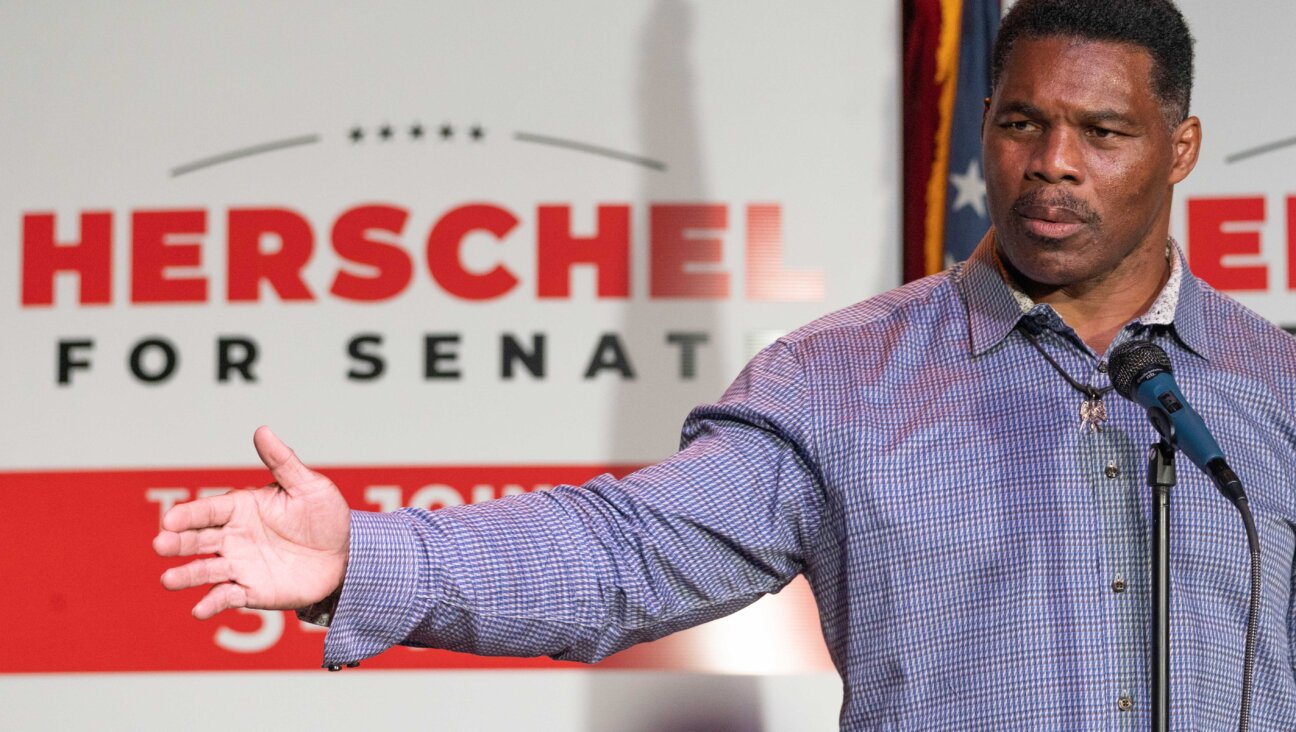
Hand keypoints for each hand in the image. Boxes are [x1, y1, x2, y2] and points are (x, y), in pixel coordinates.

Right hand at [153, 426, 350, 619]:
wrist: (347, 555)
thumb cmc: (325, 516)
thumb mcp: (308, 486)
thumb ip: (282, 462)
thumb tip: (262, 430)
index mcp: (242, 508)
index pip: (209, 510)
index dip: (189, 515)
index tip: (170, 520)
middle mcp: (234, 537)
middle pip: (198, 539)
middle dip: (177, 543)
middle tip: (160, 546)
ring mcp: (240, 565)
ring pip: (205, 570)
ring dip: (186, 575)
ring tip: (168, 580)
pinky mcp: (251, 591)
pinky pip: (226, 597)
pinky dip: (211, 603)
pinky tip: (198, 609)